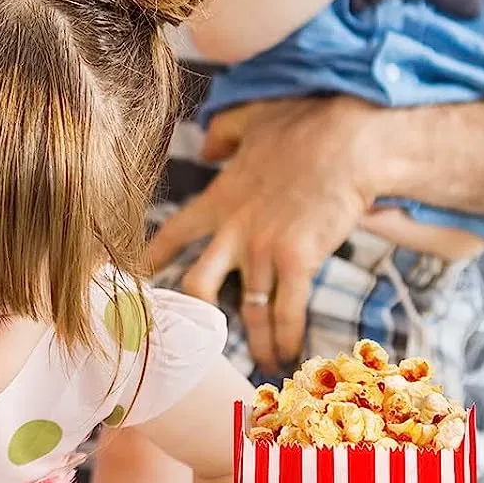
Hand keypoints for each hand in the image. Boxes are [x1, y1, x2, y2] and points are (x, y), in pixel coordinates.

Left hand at [147, 97, 376, 373]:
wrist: (348, 140)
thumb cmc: (304, 125)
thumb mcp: (250, 118)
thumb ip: (220, 134)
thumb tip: (203, 147)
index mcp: (218, 199)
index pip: (172, 234)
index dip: (152, 258)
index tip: (135, 279)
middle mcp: (233, 231)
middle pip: (196, 284)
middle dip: (193, 314)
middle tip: (197, 335)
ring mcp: (263, 250)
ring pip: (246, 309)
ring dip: (253, 340)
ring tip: (260, 364)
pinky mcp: (298, 261)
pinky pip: (286, 310)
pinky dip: (285, 337)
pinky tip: (288, 357)